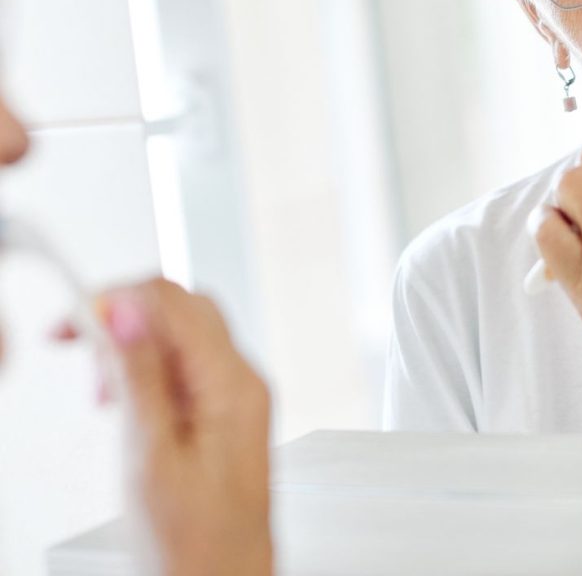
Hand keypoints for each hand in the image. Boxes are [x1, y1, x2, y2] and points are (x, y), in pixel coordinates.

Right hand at [98, 278, 272, 575]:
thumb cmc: (192, 545)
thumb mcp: (149, 458)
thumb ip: (138, 378)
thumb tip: (125, 311)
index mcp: (232, 383)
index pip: (175, 302)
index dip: (119, 299)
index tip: (75, 322)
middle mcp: (244, 379)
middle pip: (184, 308)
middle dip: (126, 317)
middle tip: (79, 349)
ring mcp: (241, 394)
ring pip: (185, 332)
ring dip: (136, 345)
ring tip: (102, 391)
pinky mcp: (229, 411)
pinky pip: (190, 365)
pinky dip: (151, 370)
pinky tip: (128, 403)